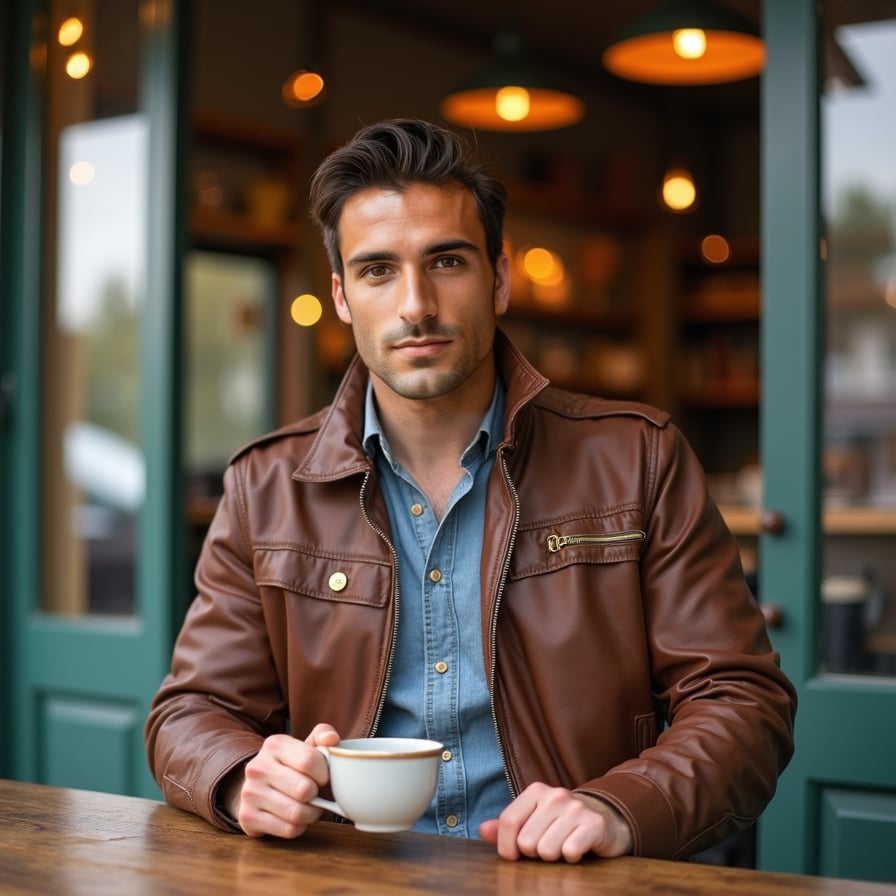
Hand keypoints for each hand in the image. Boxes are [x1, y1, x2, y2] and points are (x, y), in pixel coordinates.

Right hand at [226, 723, 340, 838]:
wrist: (259, 786)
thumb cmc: (292, 765)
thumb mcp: (307, 745)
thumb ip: (323, 735)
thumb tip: (331, 739)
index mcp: (275, 744)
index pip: (309, 760)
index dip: (324, 773)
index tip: (324, 777)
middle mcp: (258, 767)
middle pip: (304, 790)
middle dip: (318, 796)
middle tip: (317, 794)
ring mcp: (250, 793)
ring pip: (296, 813)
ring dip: (311, 814)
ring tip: (310, 807)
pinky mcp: (247, 817)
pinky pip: (288, 830)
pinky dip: (299, 827)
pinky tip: (296, 818)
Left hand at [479, 783, 632, 861]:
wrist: (603, 819)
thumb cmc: (560, 823)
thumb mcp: (533, 820)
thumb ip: (506, 826)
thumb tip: (482, 830)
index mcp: (536, 791)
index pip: (508, 821)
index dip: (506, 847)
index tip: (513, 856)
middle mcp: (555, 795)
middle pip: (526, 842)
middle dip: (535, 852)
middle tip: (548, 844)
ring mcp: (576, 808)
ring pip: (547, 850)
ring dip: (554, 856)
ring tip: (562, 845)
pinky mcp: (595, 824)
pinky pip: (570, 852)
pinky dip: (571, 857)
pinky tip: (577, 848)